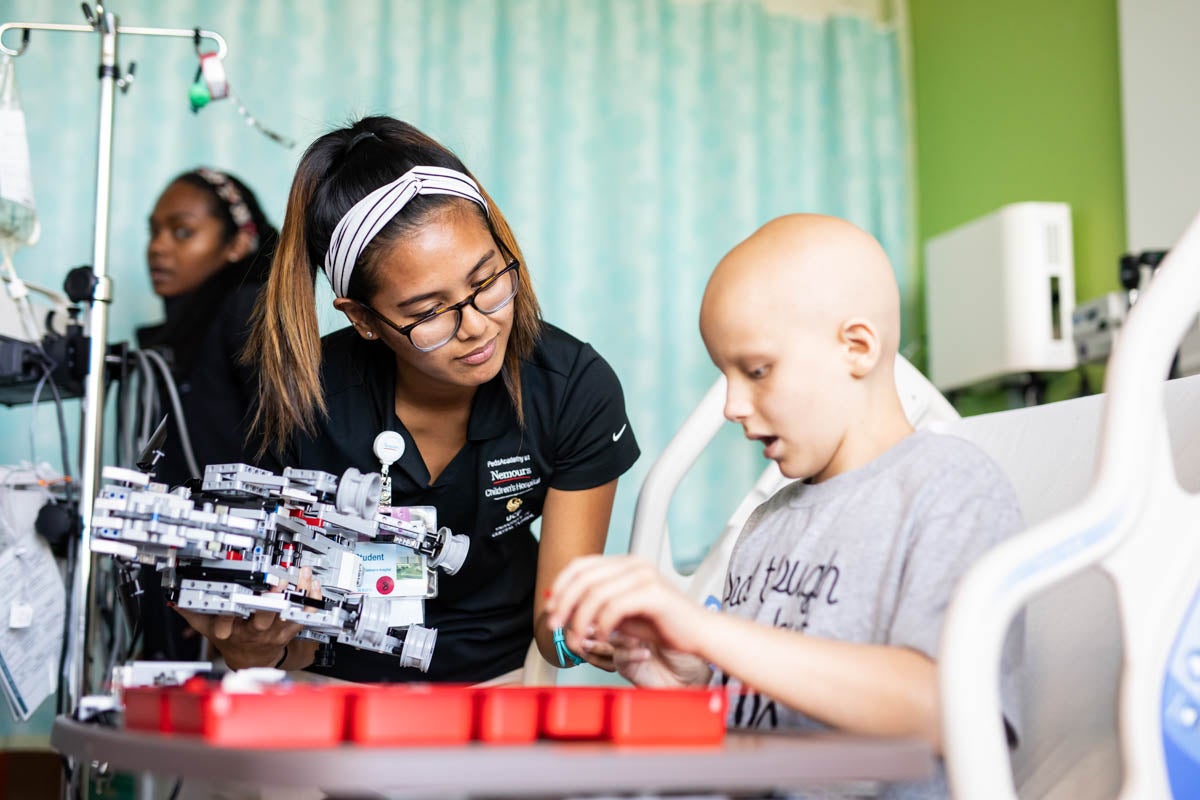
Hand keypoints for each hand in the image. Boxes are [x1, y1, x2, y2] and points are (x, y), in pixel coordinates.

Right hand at [174, 566, 322, 670]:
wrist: (252, 660)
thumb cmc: (232, 640)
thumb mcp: (208, 628)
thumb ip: (192, 613)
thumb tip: (174, 601)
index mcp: (235, 629)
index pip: (229, 625)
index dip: (228, 621)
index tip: (229, 616)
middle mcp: (256, 630)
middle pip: (265, 617)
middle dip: (271, 601)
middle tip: (277, 583)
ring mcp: (276, 631)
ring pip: (290, 612)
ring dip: (298, 593)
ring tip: (302, 574)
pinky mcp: (291, 629)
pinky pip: (305, 614)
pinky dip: (311, 599)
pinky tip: (313, 584)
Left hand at [545, 555, 708, 680]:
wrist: (698, 634)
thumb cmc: (662, 624)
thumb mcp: (620, 612)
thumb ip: (595, 605)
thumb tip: (560, 606)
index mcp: (625, 563)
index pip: (581, 565)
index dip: (561, 586)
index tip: (551, 609)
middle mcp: (633, 564)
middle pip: (583, 578)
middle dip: (564, 604)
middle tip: (556, 626)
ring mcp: (644, 576)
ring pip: (595, 593)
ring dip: (580, 620)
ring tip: (579, 639)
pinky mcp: (654, 593)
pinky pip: (614, 607)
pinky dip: (602, 625)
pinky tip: (604, 638)